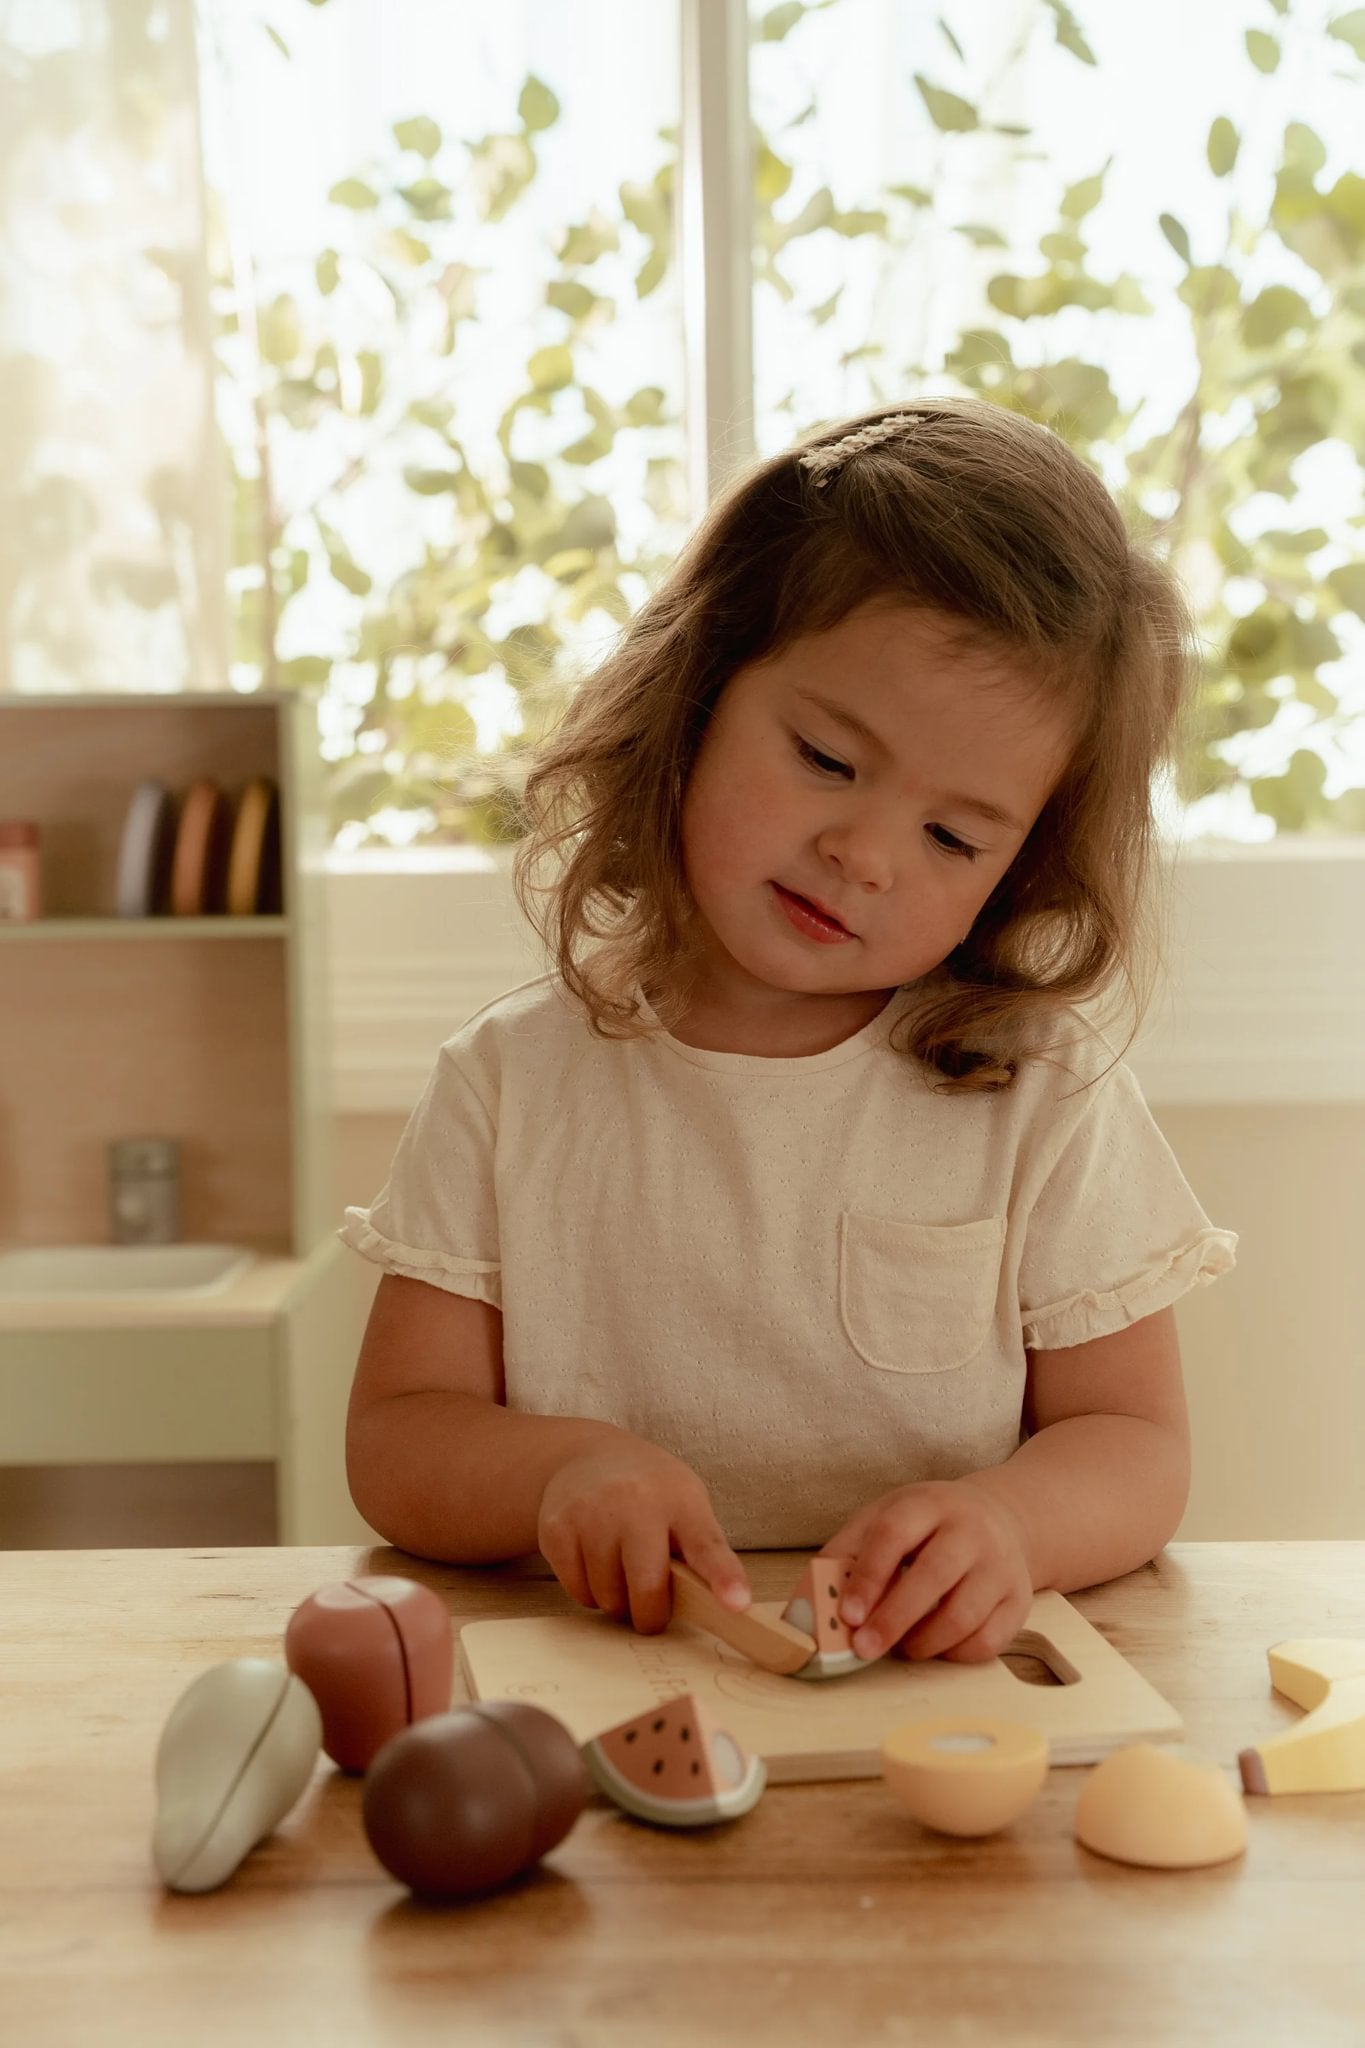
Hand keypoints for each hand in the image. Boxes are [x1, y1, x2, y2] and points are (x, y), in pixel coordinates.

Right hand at [537, 1435, 749, 1635]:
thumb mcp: (686, 1504)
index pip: (707, 1545)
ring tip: (619, 1570)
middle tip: (650, 1610)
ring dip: (616, 1600)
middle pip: (647, 1588)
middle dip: (650, 1614)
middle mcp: (635, 1501)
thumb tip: (722, 1607)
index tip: (736, 1605)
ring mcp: (591, 1513)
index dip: (723, 1578)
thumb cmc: (650, 1491)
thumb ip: (701, 1551)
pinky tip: (593, 1562)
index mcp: (680, 1500)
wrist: (587, 1456)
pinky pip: (577, 1592)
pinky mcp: (556, 1527)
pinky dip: (588, 1591)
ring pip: (607, 1597)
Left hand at [823, 1477, 1033, 1663]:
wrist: (999, 1518)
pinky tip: (935, 1647)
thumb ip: (848, 1552)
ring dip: (923, 1643)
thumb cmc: (928, 1525)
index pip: (894, 1535)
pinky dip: (954, 1655)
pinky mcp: (1019, 1601)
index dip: (868, 1577)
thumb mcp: (885, 1517)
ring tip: (900, 1647)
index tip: (847, 1615)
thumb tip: (811, 1602)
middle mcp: (971, 1531)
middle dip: (894, 1619)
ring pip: (963, 1615)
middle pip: (933, 1576)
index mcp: (929, 1504)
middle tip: (864, 1649)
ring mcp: (1000, 1566)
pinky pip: (987, 1641)